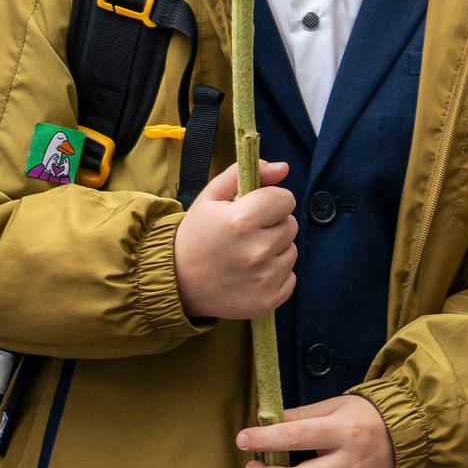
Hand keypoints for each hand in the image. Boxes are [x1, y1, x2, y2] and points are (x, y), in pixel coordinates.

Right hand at [173, 160, 296, 320]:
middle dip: (271, 225)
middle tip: (244, 235)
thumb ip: (244, 173)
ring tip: (244, 255)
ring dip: (274, 250)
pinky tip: (250, 275)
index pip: (286, 199)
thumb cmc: (196, 235)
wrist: (176, 283)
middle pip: (290, 225)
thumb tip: (283, 167)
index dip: (269, 202)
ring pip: (291, 251)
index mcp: (242, 221)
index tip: (251, 211)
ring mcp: (265, 278)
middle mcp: (257, 250)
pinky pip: (290, 277)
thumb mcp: (211, 197)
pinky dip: (275, 275)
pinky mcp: (269, 300)